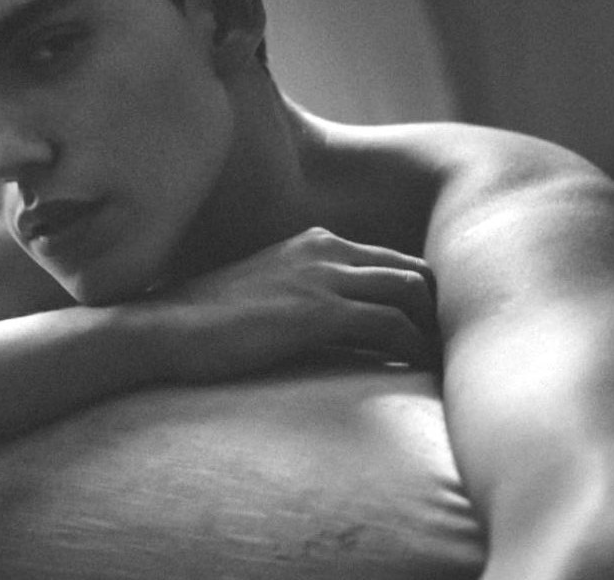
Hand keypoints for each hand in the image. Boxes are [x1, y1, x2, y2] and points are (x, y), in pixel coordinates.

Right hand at [133, 227, 438, 381]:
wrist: (162, 327)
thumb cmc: (207, 321)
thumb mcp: (268, 292)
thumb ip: (308, 297)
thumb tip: (345, 331)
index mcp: (317, 242)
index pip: (394, 262)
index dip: (422, 297)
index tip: (434, 333)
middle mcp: (328, 249)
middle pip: (414, 271)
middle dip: (440, 310)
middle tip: (451, 351)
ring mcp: (324, 277)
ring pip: (412, 293)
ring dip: (435, 330)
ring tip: (444, 365)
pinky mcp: (319, 312)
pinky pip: (391, 326)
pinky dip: (413, 348)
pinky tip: (418, 371)